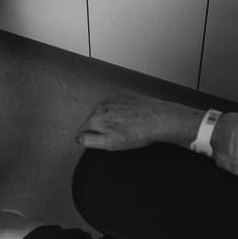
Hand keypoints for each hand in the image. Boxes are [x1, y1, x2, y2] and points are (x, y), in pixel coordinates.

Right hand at [76, 92, 202, 150]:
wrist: (159, 118)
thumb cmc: (138, 132)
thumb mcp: (110, 144)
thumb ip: (89, 141)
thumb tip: (78, 138)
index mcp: (95, 118)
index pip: (81, 131)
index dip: (89, 138)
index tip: (100, 141)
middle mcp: (101, 105)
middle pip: (93, 120)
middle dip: (101, 128)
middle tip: (118, 135)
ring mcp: (112, 98)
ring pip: (104, 111)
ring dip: (110, 119)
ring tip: (126, 126)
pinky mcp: (123, 94)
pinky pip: (115, 104)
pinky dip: (120, 111)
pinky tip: (131, 118)